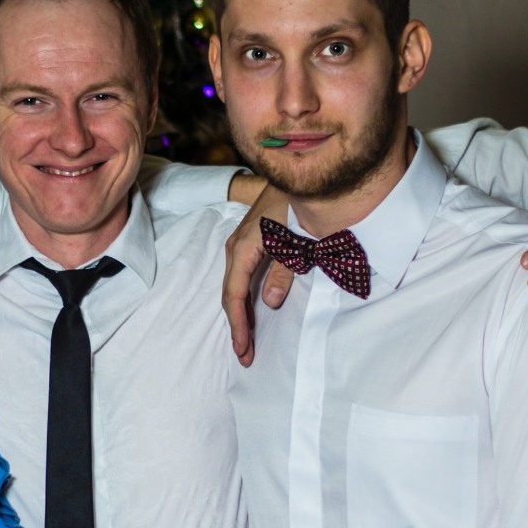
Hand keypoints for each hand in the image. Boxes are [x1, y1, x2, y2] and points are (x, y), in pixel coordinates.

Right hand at [221, 182, 294, 366]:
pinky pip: (240, 275)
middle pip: (230, 294)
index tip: (244, 349)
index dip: (239, 324)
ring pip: (234, 285)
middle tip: (245, 354)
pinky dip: (243, 297)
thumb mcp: (297, 240)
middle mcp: (236, 246)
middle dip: (238, 326)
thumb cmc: (297, 203)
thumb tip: (269, 302)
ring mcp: (240, 243)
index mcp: (244, 247)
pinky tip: (250, 310)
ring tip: (247, 338)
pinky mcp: (249, 241)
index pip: (234, 294)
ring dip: (240, 313)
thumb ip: (284, 271)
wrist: (296, 173)